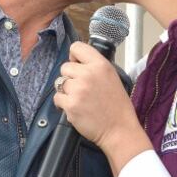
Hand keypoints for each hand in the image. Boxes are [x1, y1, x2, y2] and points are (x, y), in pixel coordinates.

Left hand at [54, 42, 151, 176]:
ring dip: (66, 91)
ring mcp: (78, 90)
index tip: (78, 66)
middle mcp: (88, 74)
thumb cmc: (117, 105)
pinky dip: (63, 104)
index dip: (74, 57)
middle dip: (70, 77)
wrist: (119, 129)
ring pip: (59, 83)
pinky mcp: (70, 105)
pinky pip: (57, 98)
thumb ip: (94, 67)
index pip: (76, 47)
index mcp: (100, 65)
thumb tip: (77, 61)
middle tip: (81, 89)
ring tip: (79, 99)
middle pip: (64, 67)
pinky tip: (76, 108)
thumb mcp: (111, 77)